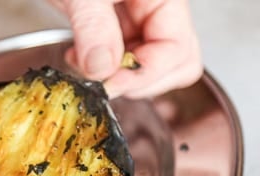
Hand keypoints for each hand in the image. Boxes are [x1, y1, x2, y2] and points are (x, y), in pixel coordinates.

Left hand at [48, 0, 202, 98]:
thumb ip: (94, 28)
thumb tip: (104, 69)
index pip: (177, 49)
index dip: (145, 74)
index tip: (111, 84)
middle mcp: (157, 6)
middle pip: (176, 62)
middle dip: (140, 80)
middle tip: (106, 82)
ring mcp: (139, 16)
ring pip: (149, 65)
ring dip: (120, 77)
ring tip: (87, 66)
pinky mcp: (118, 24)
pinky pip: (124, 58)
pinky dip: (104, 68)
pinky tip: (82, 57)